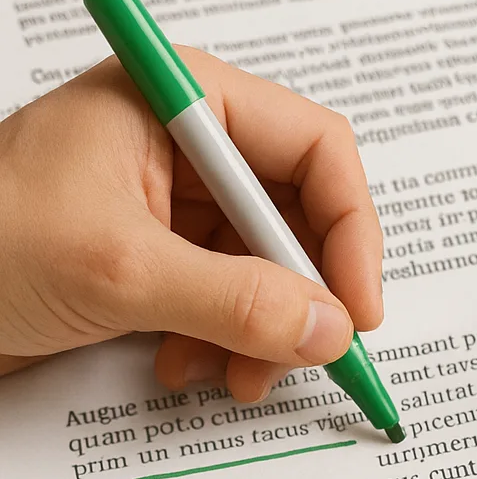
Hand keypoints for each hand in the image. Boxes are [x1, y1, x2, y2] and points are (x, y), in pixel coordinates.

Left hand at [0, 49, 381, 400]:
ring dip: (263, 332)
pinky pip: (230, 302)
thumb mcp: (119, 270)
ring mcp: (176, 208)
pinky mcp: (162, 260)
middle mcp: (189, 149)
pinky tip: (182, 366)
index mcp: (183, 103)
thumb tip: (329, 329)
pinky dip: (223, 344)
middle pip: (300, 218)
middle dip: (302, 297)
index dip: (350, 230)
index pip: (316, 149)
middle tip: (300, 355)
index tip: (355, 307)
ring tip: (231, 375)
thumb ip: (235, 301)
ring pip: (270, 270)